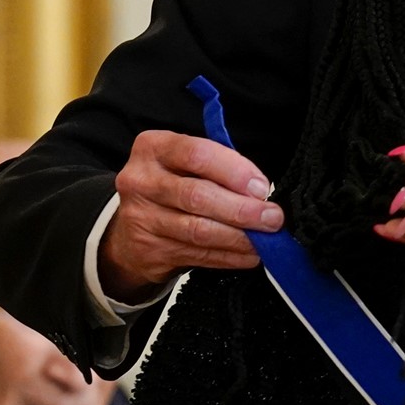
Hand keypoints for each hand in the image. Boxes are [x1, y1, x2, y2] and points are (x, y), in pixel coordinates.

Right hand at [98, 130, 281, 301]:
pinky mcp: (148, 250)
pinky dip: (229, 256)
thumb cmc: (171, 188)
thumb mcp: (186, 165)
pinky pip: (197, 255)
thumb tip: (260, 193)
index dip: (234, 171)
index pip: (197, 154)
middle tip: (272, 218)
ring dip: (239, 237)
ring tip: (265, 239)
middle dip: (242, 209)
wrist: (131, 228)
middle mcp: (141, 181)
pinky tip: (248, 255)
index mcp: (153, 148)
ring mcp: (141, 218)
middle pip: (197, 195)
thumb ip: (218, 170)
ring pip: (198, 230)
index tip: (261, 187)